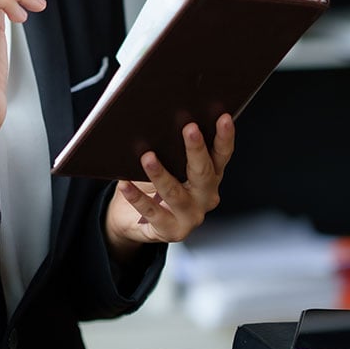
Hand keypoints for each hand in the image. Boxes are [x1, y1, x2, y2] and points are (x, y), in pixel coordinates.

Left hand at [104, 113, 234, 258]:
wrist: (132, 219)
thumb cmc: (151, 185)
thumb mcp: (164, 164)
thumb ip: (168, 148)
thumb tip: (156, 119)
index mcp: (209, 177)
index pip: (221, 155)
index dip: (224, 137)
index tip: (223, 117)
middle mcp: (205, 197)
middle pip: (202, 172)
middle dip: (196, 149)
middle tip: (189, 128)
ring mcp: (190, 217)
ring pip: (176, 193)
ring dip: (161, 174)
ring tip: (148, 157)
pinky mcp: (171, 231)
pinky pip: (151, 212)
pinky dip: (137, 197)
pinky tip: (125, 184)